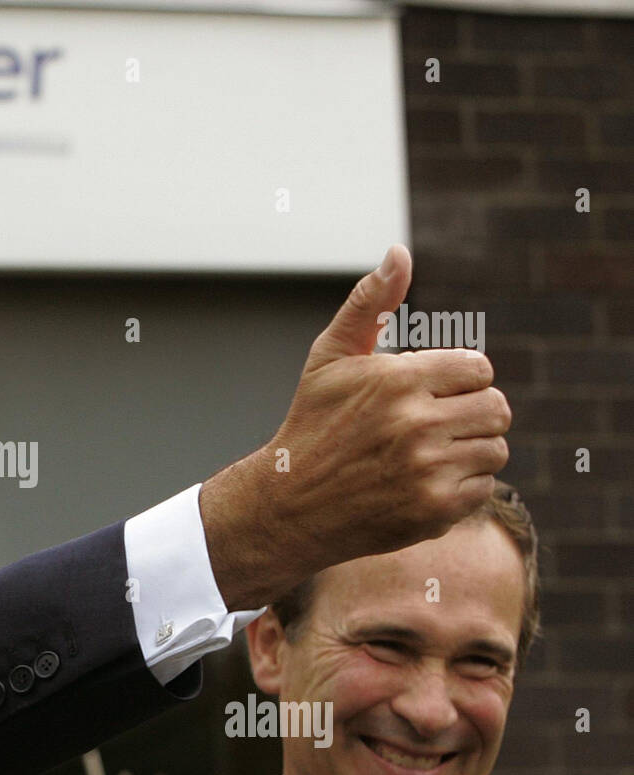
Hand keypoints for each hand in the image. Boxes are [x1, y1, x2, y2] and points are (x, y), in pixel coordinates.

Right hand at [201, 244, 510, 608]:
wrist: (290, 506)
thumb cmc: (312, 425)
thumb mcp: (330, 360)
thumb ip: (369, 304)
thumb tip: (398, 253)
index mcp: (398, 380)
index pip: (478, 369)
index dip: (458, 380)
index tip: (431, 394)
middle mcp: (416, 424)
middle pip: (495, 408)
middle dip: (471, 414)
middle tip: (435, 426)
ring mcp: (427, 470)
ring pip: (495, 449)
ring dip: (470, 450)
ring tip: (431, 454)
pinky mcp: (434, 510)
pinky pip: (483, 486)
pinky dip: (461, 487)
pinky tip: (424, 483)